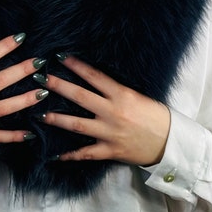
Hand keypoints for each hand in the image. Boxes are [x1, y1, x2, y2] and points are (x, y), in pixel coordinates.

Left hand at [42, 54, 170, 166]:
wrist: (171, 143)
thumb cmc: (157, 116)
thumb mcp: (139, 96)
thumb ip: (117, 90)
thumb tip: (95, 80)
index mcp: (122, 95)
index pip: (94, 77)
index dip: (76, 66)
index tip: (60, 56)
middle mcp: (113, 112)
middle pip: (80, 97)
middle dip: (59, 86)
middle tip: (41, 78)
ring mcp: (110, 133)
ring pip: (77, 124)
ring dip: (57, 119)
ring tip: (40, 115)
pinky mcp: (110, 150)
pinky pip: (85, 153)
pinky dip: (69, 154)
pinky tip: (54, 154)